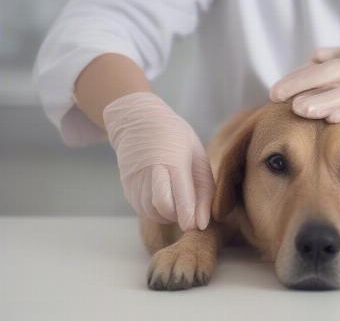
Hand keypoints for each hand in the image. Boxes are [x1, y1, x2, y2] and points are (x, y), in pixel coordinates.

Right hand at [103, 92, 214, 231]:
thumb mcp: (197, 154)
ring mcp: (135, 181)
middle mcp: (149, 172)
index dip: (187, 213)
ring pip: (152, 213)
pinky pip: (144, 210)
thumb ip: (204, 188)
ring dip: (169, 215)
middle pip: (162, 207)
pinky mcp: (127, 188)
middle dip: (179, 216)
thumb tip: (204, 223)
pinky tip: (167, 197)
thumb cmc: (176, 136)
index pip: (178, 193)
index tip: (196, 227)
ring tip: (179, 198)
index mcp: (171, 159)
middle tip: (190, 209)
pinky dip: (158, 211)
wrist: (138, 120)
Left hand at [270, 46, 339, 136]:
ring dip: (327, 109)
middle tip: (288, 105)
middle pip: (335, 87)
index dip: (296, 81)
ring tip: (305, 113)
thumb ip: (332, 58)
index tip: (275, 92)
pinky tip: (336, 123)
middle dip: (310, 96)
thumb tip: (306, 62)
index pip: (320, 70)